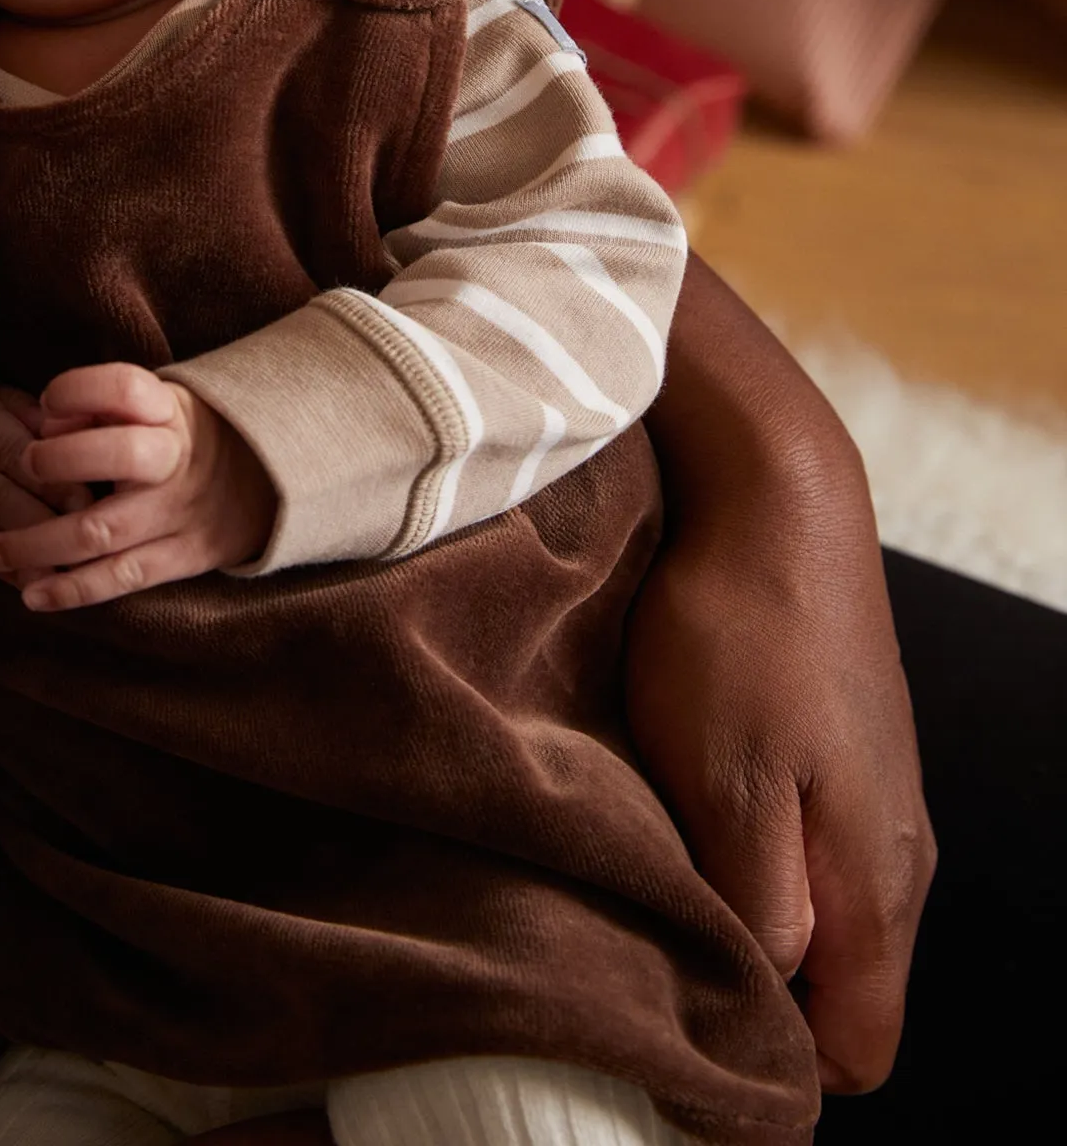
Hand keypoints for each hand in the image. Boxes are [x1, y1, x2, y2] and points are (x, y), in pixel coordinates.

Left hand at [0, 362, 277, 611]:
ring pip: (104, 531)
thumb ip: (101, 404)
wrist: (265, 482)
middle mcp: (177, 458)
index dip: (79, 390)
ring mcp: (180, 511)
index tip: (46, 402)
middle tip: (24, 466)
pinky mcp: (184, 557)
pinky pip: (123, 578)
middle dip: (60, 461)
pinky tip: (32, 595)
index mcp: (169, 410)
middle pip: (121, 455)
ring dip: (40, 543)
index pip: (125, 387)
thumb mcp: (156, 405)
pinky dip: (73, 589)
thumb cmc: (179, 438)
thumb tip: (43, 425)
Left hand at [631, 257, 934, 1094]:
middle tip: (661, 940)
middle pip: (843, 986)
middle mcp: (896, 852)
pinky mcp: (843, 744)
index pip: (862, 1046)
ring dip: (750, 909)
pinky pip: (811, 843)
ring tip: (667, 864)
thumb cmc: (743, 638)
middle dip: (760, 989)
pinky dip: (754, 847)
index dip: (784, 1060)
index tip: (698, 1022)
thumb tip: (773, 999)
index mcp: (878, 882)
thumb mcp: (726, 786)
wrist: (777, 497)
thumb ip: (759, 907)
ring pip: (822, 910)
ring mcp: (875, 793)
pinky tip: (692, 800)